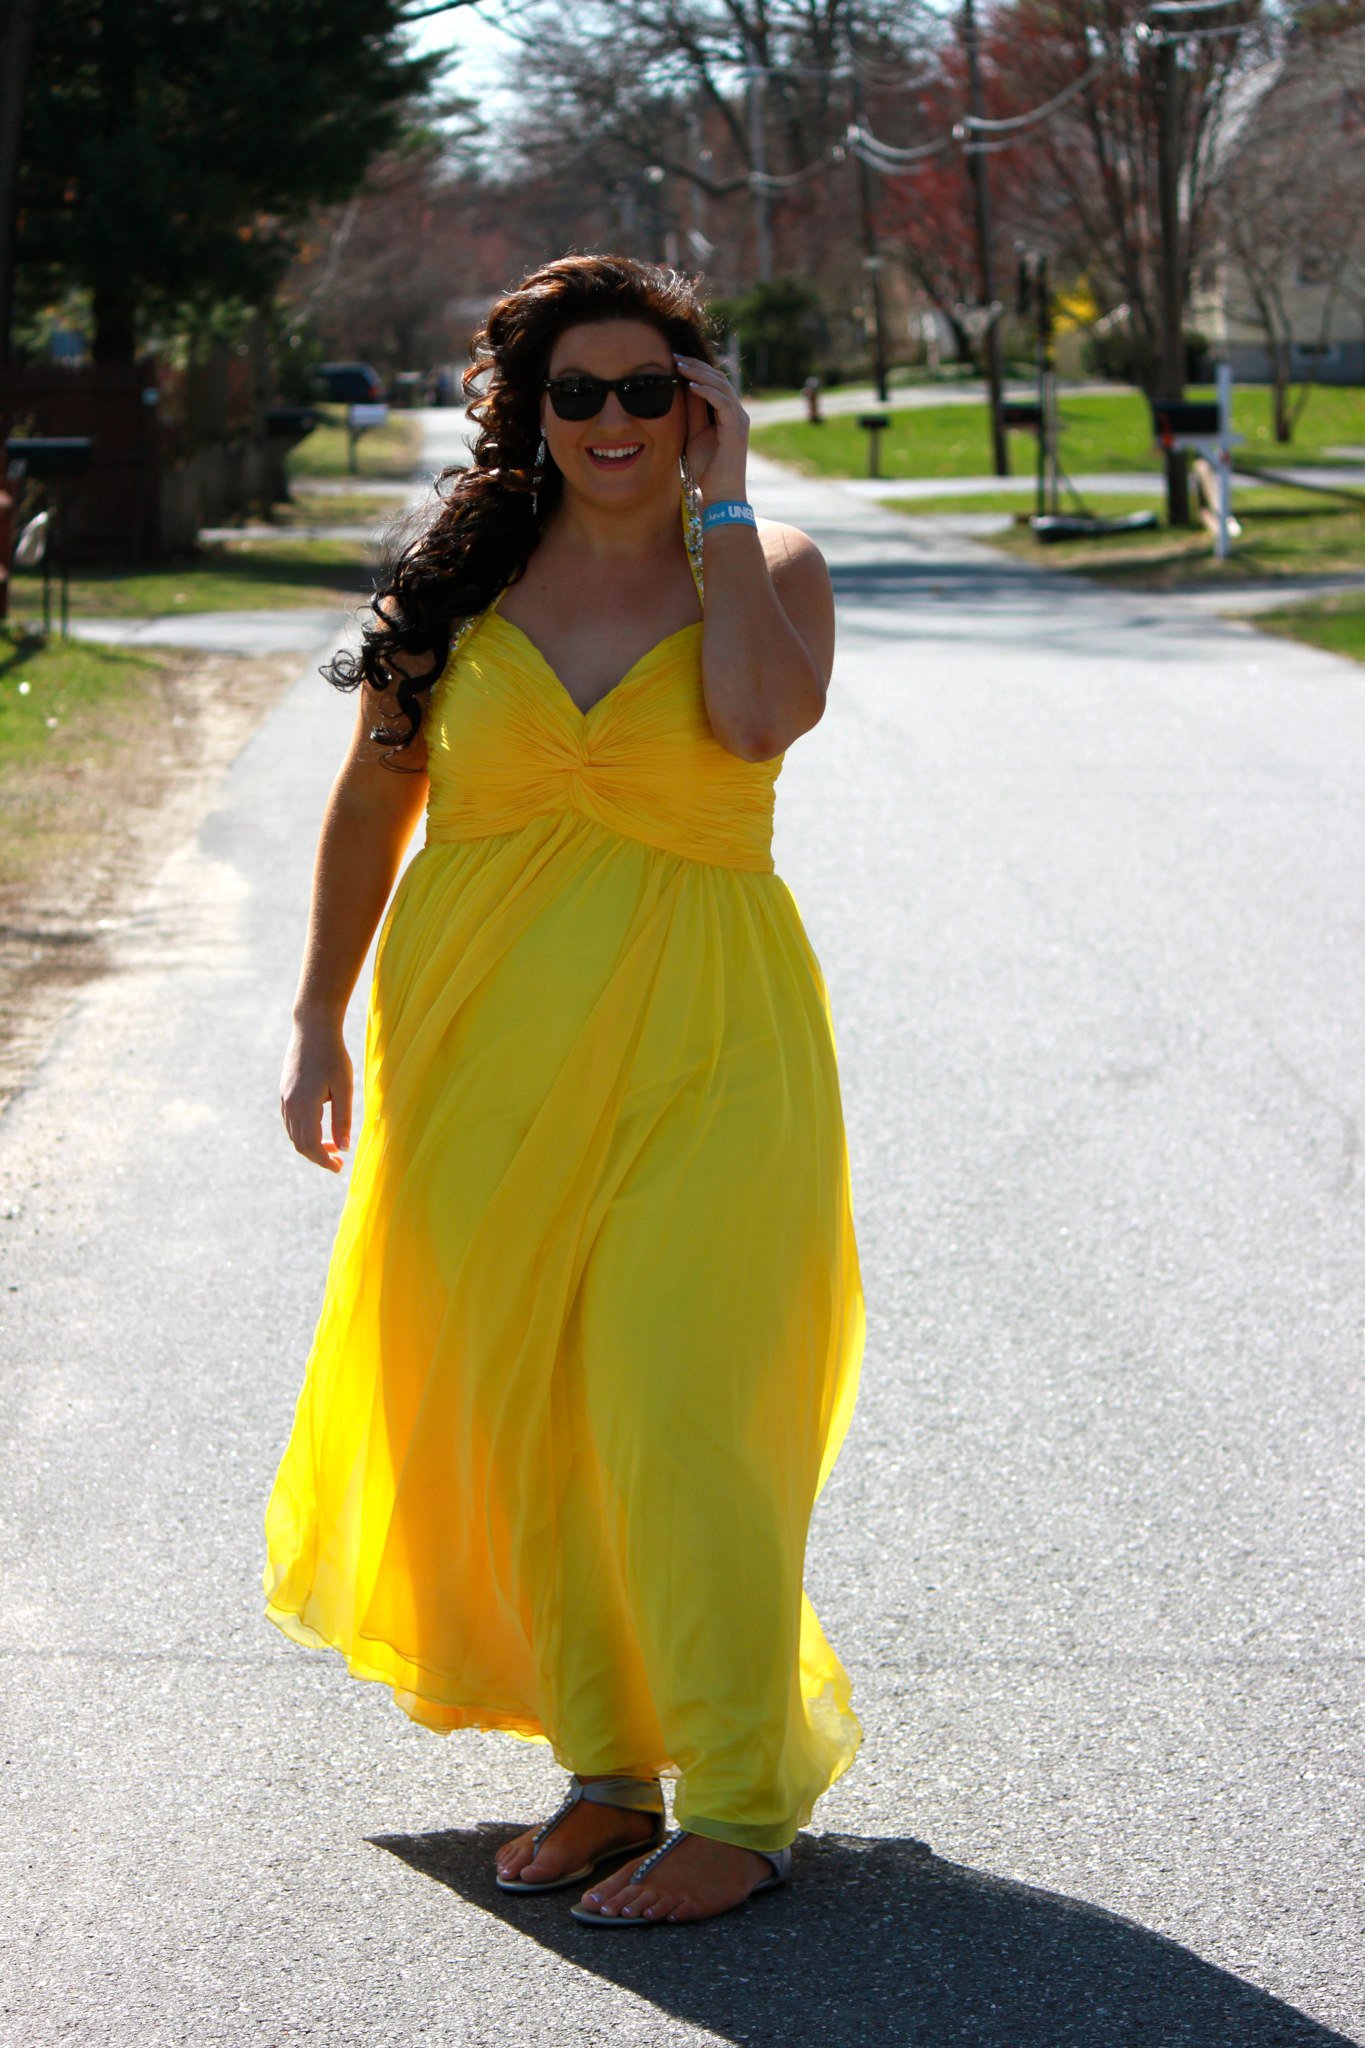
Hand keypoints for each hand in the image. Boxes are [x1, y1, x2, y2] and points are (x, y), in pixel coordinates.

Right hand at [280, 1014, 352, 1172]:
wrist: (312, 1027)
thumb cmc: (333, 1055)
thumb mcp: (344, 1087)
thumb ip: (343, 1119)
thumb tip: (343, 1148)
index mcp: (304, 1106)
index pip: (311, 1145)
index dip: (324, 1161)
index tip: (339, 1167)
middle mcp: (290, 1105)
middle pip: (299, 1144)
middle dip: (318, 1157)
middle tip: (338, 1161)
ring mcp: (284, 1098)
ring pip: (293, 1134)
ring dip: (310, 1145)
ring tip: (332, 1146)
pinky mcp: (285, 1092)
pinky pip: (290, 1122)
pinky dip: (303, 1132)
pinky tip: (320, 1128)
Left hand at [675, 353, 749, 505]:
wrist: (720, 494)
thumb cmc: (707, 469)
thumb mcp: (693, 434)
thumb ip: (692, 411)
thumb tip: (684, 387)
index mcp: (727, 413)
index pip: (714, 382)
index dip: (695, 369)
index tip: (674, 361)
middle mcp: (737, 413)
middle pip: (719, 379)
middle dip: (696, 366)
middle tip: (675, 357)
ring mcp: (739, 420)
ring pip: (722, 387)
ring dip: (700, 374)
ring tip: (680, 366)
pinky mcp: (736, 430)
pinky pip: (723, 403)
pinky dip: (708, 392)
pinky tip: (692, 385)